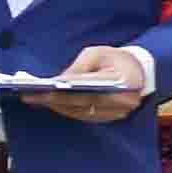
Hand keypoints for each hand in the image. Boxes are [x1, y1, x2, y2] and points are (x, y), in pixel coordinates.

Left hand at [26, 40, 158, 123]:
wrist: (140, 71)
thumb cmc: (116, 59)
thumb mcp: (97, 54)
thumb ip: (78, 68)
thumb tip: (56, 82)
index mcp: (123, 81)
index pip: (88, 88)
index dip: (63, 90)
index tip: (41, 89)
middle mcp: (123, 101)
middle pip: (82, 104)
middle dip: (54, 100)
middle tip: (30, 97)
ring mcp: (118, 113)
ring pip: (81, 113)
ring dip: (57, 107)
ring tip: (35, 100)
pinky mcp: (111, 118)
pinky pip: (85, 117)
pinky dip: (66, 110)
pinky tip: (50, 104)